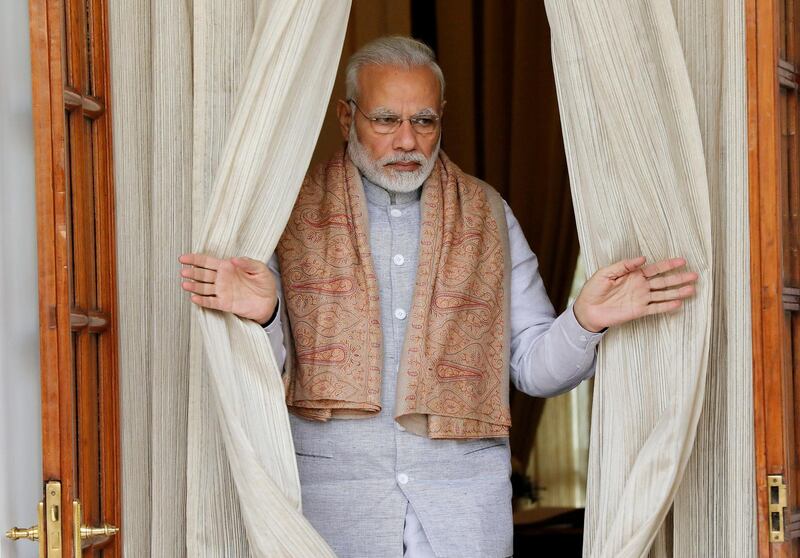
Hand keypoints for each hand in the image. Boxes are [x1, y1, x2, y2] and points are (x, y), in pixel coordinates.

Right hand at [178, 253, 277, 323]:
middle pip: (202, 274)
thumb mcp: (260, 269)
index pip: (207, 262)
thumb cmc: (264, 283)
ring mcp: (222, 291)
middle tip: (183, 271)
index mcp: (228, 267)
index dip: (195, 259)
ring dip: (194, 286)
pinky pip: (211, 302)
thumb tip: (234, 259)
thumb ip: (248, 263)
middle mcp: (222, 279)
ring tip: (185, 284)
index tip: (183, 258)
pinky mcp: (224, 303)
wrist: (269, 301)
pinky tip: (194, 298)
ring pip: (204, 288)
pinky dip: (203, 301)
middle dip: (192, 272)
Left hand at [573, 256, 697, 332]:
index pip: (655, 269)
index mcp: (634, 275)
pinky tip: (678, 304)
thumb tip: (642, 258)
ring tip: (692, 289)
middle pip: (664, 281)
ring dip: (677, 292)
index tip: (682, 261)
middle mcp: (641, 286)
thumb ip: (624, 265)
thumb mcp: (606, 273)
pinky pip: (655, 308)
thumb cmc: (594, 289)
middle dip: (679, 278)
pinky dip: (666, 307)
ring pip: (663, 295)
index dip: (669, 264)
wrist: (587, 309)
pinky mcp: (639, 311)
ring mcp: (641, 299)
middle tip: (695, 275)